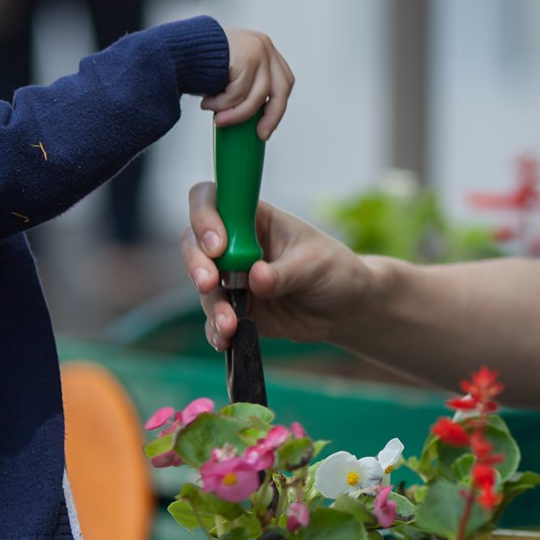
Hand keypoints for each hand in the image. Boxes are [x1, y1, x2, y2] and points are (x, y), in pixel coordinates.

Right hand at [181, 184, 370, 346]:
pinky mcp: (235, 308)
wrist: (345, 308)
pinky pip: (215, 319)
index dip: (205, 217)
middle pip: (194, 242)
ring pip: (203, 285)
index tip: (218, 244)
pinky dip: (216, 330)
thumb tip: (255, 278)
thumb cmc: (333, 270)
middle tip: (209, 282)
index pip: (214, 200)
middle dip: (196, 263)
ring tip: (229, 324)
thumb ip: (285, 272)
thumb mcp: (316, 264)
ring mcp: (232, 278)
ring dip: (212, 305)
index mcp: (255, 218)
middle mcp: (236, 244)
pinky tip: (226, 340)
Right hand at [202, 28, 293, 134]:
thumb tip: (254, 120)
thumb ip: (245, 87)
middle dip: (270, 116)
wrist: (175, 48)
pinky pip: (239, 92)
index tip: (267, 127)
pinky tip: (208, 102)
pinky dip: (223, 104)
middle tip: (259, 134)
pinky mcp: (246, 56)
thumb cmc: (198, 63)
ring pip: (258, 95)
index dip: (277, 107)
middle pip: (280, 89)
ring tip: (219, 120)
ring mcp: (257, 49)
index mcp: (264, 50)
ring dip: (238, 114)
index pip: (283, 82)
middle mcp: (264, 46)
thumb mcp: (230, 74)